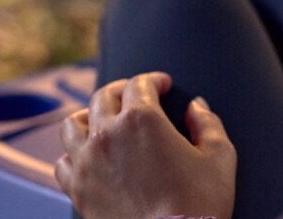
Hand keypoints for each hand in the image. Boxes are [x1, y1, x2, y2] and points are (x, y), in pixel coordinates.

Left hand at [56, 72, 236, 218]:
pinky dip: (74, 154)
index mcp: (142, 119)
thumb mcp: (219, 156)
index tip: (164, 85)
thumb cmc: (199, 203)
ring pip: (73, 124)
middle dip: (122, 89)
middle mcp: (107, 134)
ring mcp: (86, 163)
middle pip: (104, 96)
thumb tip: (196, 107)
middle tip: (136, 93)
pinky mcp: (77, 190)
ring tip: (103, 119)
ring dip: (90, 115)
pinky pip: (63, 162)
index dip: (154, 80)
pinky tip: (89, 156)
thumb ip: (207, 123)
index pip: (140, 84)